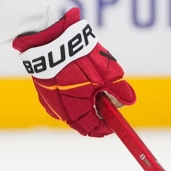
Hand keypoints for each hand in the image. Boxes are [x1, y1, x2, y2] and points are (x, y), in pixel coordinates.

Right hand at [12, 8, 135, 137]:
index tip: (115, 119)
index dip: (106, 126)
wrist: (50, 40)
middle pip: (82, 120)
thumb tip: (128, 102)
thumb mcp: (108, 73)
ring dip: (84, 102)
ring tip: (92, 83)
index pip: (93, 129)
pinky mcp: (43, 89)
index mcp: (76, 111)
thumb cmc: (79, 58)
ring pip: (71, 109)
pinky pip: (60, 99)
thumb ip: (119, 91)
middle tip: (106, 99)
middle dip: (96, 112)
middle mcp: (60, 111)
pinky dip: (71, 94)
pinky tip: (77, 78)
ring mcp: (49, 100)